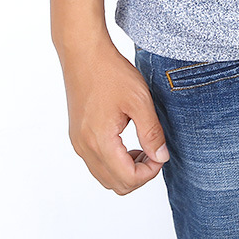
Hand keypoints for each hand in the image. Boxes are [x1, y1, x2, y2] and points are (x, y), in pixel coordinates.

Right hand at [58, 35, 169, 194]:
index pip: (127, 179)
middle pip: (115, 184)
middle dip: (140, 174)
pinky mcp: (77, 136)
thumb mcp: (140, 100)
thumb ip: (151, 133)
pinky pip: (96, 163)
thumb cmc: (111, 72)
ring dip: (127, 170)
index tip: (161, 153)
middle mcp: (84, 147)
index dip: (150, 172)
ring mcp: (78, 143)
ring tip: (143, 146)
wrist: (84, 54)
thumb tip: (161, 157)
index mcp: (100, 141)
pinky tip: (128, 141)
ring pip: (104, 177)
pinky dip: (114, 161)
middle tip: (154, 151)